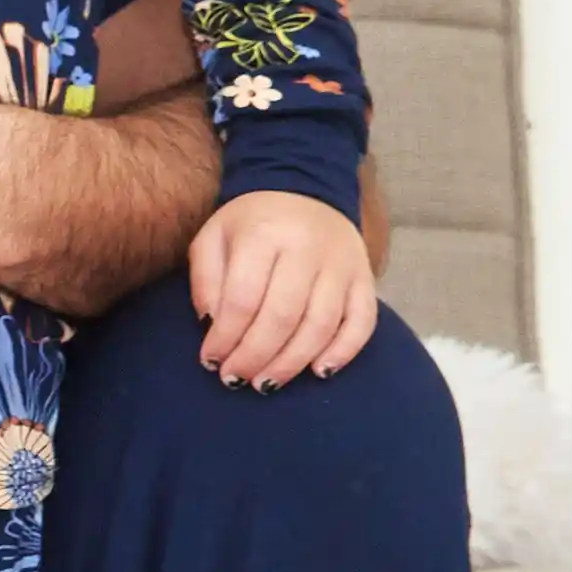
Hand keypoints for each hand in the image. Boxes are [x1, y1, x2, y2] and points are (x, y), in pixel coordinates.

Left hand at [189, 189, 378, 389]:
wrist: (305, 188)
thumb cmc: (251, 223)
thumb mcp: (213, 237)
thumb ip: (206, 280)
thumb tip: (213, 326)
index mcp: (263, 235)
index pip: (243, 298)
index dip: (225, 337)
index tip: (210, 360)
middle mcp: (307, 249)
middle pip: (282, 317)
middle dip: (255, 357)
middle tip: (235, 379)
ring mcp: (342, 265)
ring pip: (321, 325)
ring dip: (292, 363)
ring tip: (266, 384)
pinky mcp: (364, 278)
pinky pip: (362, 322)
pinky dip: (343, 352)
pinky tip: (319, 371)